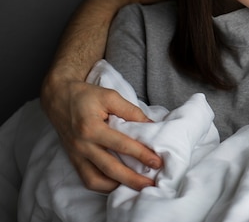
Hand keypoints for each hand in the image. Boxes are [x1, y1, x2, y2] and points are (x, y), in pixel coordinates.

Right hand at [41, 75, 162, 192]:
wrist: (58, 97)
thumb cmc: (86, 95)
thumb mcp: (110, 96)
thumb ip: (132, 112)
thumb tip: (152, 125)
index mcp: (91, 128)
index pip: (121, 145)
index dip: (141, 154)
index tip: (157, 162)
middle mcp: (82, 145)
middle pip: (110, 169)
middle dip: (132, 179)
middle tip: (150, 183)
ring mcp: (76, 155)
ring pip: (96, 180)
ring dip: (116, 186)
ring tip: (135, 187)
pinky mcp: (73, 159)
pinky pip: (87, 179)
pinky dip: (103, 185)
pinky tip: (118, 184)